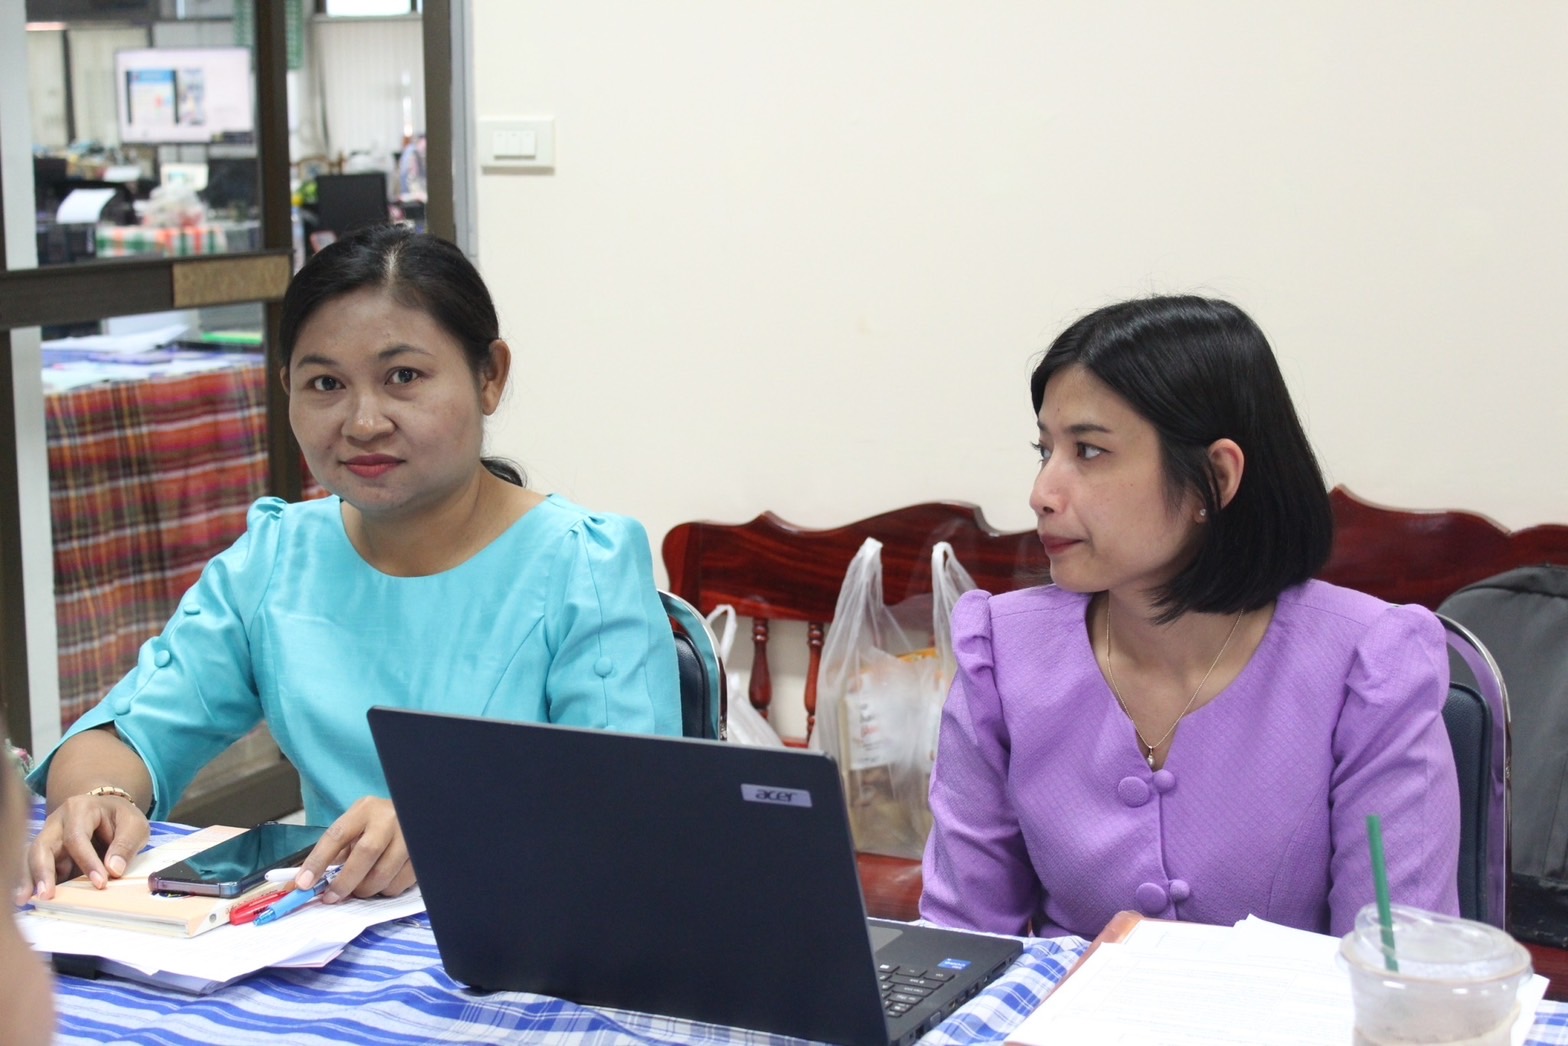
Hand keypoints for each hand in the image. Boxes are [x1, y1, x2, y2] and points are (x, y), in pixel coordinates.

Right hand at [23, 793, 149, 900]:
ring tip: (28, 900)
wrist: (110, 813)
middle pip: (42, 846)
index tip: (100, 883)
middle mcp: (57, 823)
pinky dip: (34, 884)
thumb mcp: (134, 826)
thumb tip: (114, 870)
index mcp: (80, 809)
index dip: (87, 862)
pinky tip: (32, 899)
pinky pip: (36, 869)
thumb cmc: (121, 818)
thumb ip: (126, 845)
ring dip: (30, 880)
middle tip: (46, 895)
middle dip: (42, 871)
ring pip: (32, 858)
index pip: (76, 837)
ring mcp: (49, 839)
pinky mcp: (48, 855)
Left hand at [292, 797, 414, 900]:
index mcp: (365, 810)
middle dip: (345, 882)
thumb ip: (333, 853)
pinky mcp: (423, 853)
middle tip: (333, 897)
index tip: (304, 884)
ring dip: (368, 889)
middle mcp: (389, 818)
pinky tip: (383, 883)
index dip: (318, 861)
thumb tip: (303, 884)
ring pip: (385, 873)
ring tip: (361, 888)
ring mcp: (410, 835)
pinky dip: (387, 890)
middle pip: (366, 854)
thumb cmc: (376, 826)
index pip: (337, 835)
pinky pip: (402, 882)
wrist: (412, 816)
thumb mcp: (354, 829)